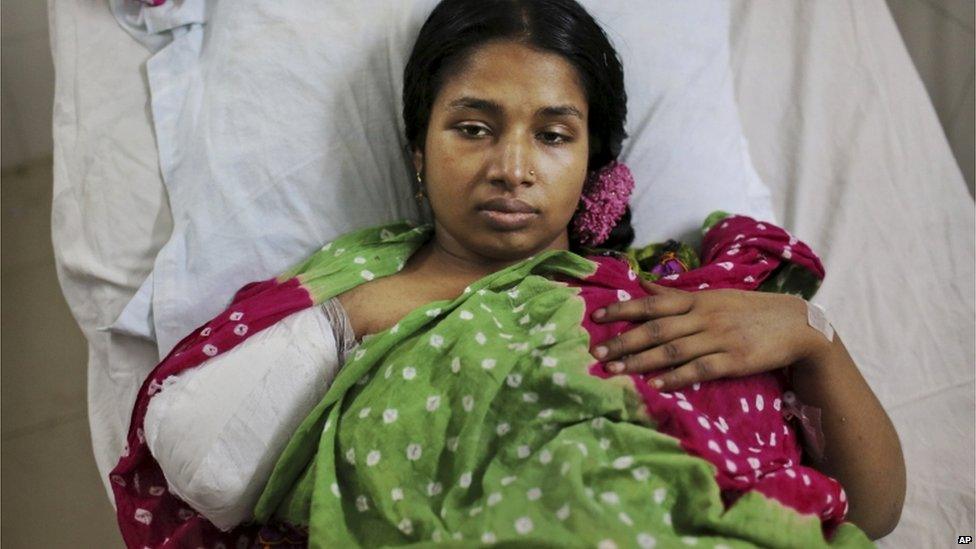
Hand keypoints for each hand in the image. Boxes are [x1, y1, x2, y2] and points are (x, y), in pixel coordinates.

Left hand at [590, 280, 826, 390]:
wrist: (797, 325)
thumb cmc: (748, 310)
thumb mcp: (712, 296)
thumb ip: (675, 294)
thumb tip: (642, 283)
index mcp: (697, 300)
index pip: (652, 303)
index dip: (623, 310)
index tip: (596, 317)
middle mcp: (704, 317)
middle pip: (656, 328)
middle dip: (623, 341)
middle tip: (596, 353)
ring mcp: (719, 338)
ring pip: (672, 350)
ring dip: (641, 361)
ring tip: (615, 370)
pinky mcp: (734, 360)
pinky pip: (700, 369)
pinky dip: (677, 376)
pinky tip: (656, 384)